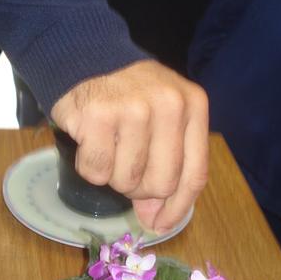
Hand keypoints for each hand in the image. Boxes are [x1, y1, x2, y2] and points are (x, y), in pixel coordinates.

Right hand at [51, 60, 208, 233]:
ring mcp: (134, 109)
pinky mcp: (99, 116)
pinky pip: (97, 171)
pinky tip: (90, 141)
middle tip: (123, 166)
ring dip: (112, 175)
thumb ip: (164, 167)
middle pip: (161, 183)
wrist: (86, 56)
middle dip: (139, 187)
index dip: (177, 207)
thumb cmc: (128, 93)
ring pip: (126, 180)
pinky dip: (89, 166)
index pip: (194, 174)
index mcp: (193, 105)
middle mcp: (169, 105)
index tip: (159, 223)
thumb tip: (154, 221)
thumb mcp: (161, 119)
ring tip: (108, 145)